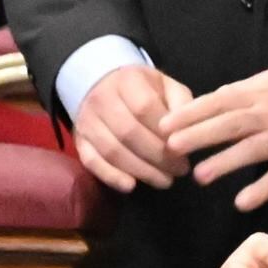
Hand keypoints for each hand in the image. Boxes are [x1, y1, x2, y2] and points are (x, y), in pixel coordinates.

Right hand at [74, 64, 191, 193]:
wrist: (101, 83)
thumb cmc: (141, 88)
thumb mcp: (165, 84)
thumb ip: (180, 103)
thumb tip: (187, 131)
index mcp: (127, 80)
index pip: (145, 108)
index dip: (165, 132)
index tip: (184, 150)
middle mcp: (102, 99)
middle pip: (129, 132)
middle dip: (157, 156)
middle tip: (179, 171)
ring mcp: (88, 120)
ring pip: (112, 150)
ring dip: (141, 170)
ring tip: (164, 180)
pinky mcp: (80, 139)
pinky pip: (91, 161)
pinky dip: (110, 176)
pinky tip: (131, 186)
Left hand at [160, 67, 267, 212]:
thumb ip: (244, 93)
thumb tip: (210, 102)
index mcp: (261, 92)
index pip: (219, 101)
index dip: (191, 113)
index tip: (165, 125)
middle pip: (230, 124)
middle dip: (198, 135)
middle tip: (171, 147)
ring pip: (251, 150)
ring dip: (224, 163)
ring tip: (199, 176)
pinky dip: (261, 189)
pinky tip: (242, 202)